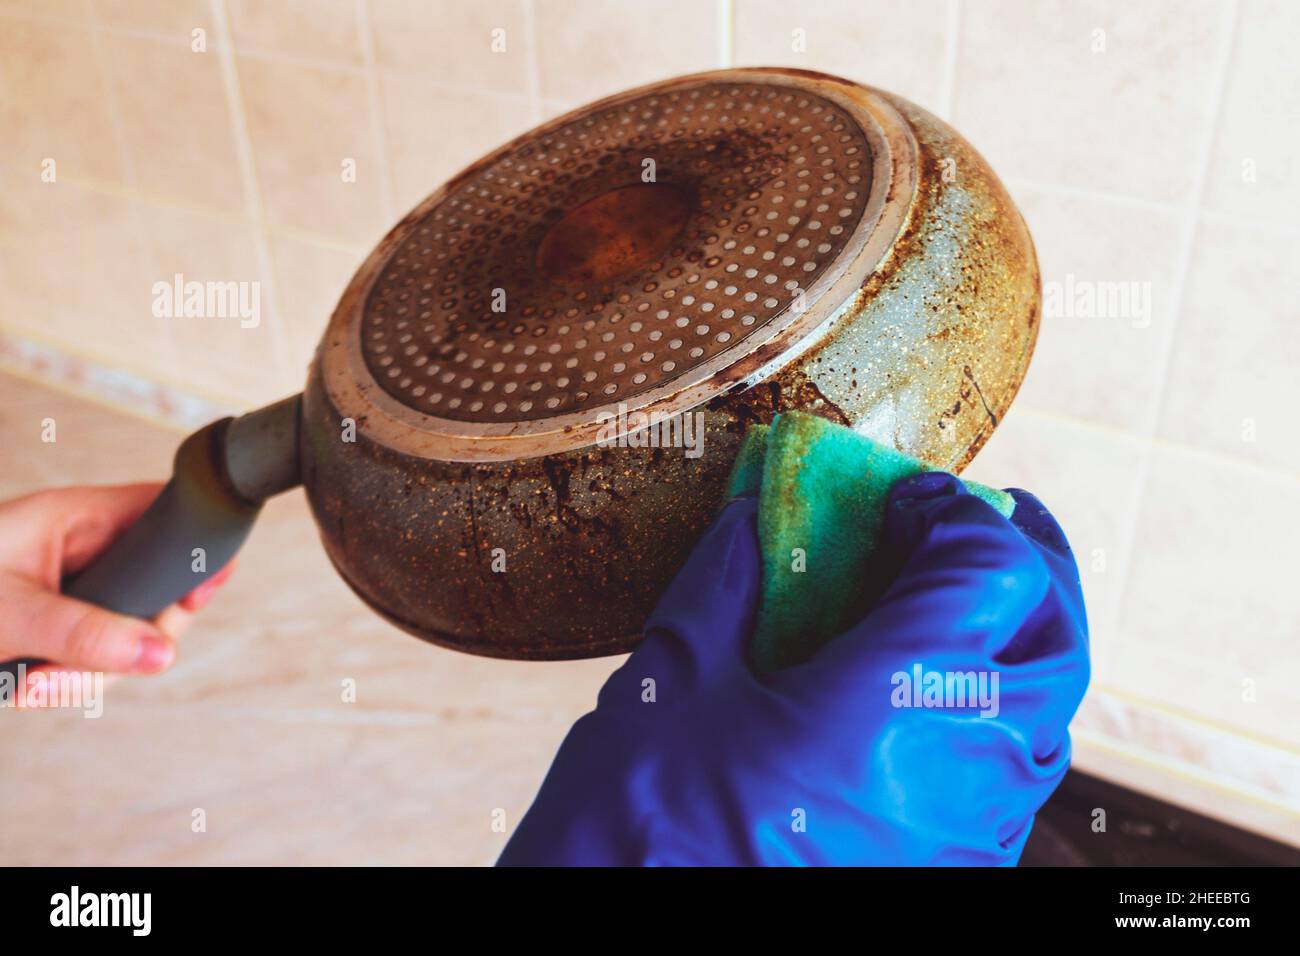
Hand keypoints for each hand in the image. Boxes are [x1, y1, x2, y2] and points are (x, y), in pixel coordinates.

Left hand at [0, 484, 233, 700]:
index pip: (165, 515)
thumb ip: (84, 632)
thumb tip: (160, 655)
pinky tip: (22, 685)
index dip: (194, 552)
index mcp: (76, 520)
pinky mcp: (55, 626)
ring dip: (85, 674)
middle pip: (155, 591)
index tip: (196, 597)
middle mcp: (81, 551)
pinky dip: (62, 682)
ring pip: (123, 636)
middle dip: (130, 641)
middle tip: (90, 668)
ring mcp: (70, 590)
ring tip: (32, 684)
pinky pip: (90, 657)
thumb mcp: (9, 614)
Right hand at [499, 472, 1089, 865]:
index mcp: (892, 705)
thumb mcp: (671, 685)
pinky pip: (1012, 779)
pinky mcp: (948, 876)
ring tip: (961, 601)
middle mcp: (961, 774)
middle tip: (980, 522)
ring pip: (1048, 714)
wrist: (633, 951)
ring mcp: (966, 837)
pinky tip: (928, 696)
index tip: (906, 499)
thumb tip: (750, 520)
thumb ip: (724, 585)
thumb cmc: (641, 830)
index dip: (956, 513)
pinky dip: (995, 712)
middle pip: (1057, 636)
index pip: (991, 571)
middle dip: (1028, 561)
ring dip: (1021, 637)